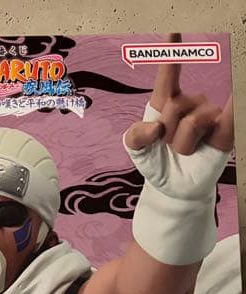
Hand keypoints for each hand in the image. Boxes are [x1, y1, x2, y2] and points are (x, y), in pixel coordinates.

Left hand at [124, 34, 232, 196]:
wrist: (173, 187)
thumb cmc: (156, 162)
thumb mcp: (136, 150)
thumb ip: (135, 136)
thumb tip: (156, 129)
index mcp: (165, 102)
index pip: (169, 73)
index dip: (172, 52)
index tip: (173, 29)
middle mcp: (190, 103)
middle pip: (173, 106)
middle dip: (165, 133)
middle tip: (168, 147)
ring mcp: (210, 114)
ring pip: (192, 121)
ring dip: (182, 144)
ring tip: (184, 152)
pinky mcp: (226, 129)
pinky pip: (232, 111)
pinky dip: (236, 101)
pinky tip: (238, 88)